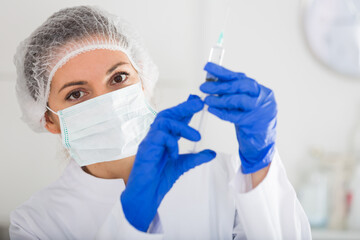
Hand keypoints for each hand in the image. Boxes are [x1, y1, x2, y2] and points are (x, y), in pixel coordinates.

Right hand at [121, 95, 215, 231]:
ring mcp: (150, 141)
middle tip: (199, 103)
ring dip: (182, 126)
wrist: (146, 195)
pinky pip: (160, 136)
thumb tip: (212, 153)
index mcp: (164, 139)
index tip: (197, 100)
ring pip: (164, 121)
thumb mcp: (183, 165)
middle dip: (183, 107)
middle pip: (168, 114)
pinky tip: (174, 155)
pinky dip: (172, 144)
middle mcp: (156, 137)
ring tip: (197, 137)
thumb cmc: (159, 179)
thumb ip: (196, 157)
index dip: (186, 109)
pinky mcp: (146, 147)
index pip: (175, 119)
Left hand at [200, 62, 276, 173]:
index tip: (207, 66)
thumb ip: (232, 92)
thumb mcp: (244, 103)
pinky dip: (221, 112)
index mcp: (259, 89)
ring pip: (238, 100)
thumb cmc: (251, 119)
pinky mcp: (254, 122)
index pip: (239, 77)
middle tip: (204, 86)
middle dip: (220, 85)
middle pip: (240, 86)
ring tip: (207, 99)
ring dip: (220, 99)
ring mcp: (260, 109)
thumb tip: (211, 81)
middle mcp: (262, 96)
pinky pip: (235, 116)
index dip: (222, 71)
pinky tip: (212, 110)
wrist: (263, 141)